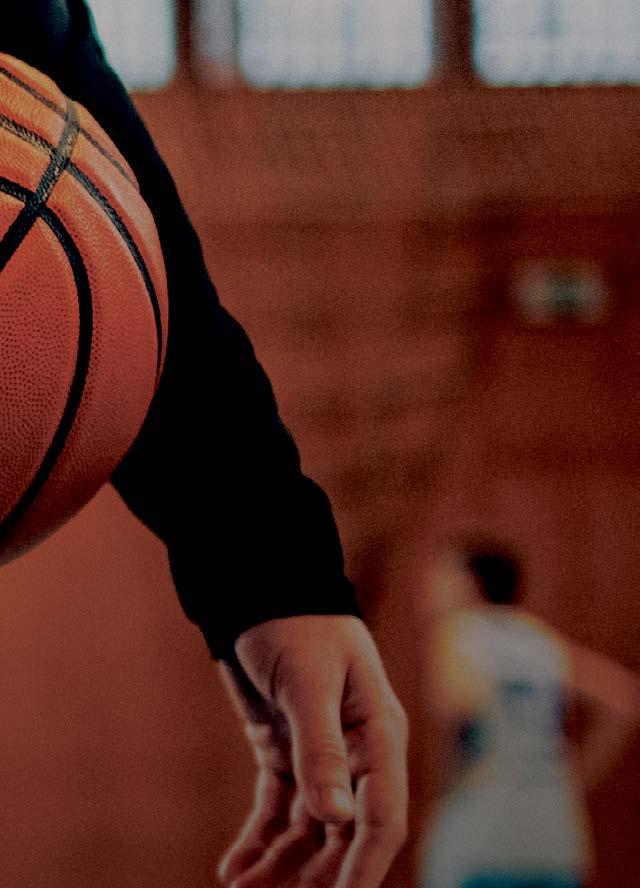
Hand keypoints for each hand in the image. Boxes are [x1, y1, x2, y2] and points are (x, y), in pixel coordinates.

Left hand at [217, 615, 407, 887]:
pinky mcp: (285, 753)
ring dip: (280, 866)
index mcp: (378, 734)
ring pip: (308, 830)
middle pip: (345, 835)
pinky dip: (258, 839)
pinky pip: (276, 809)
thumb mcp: (308, 682)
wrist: (262, 593)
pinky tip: (235, 866)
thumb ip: (322, 749)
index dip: (363, 868)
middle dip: (317, 877)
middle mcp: (356, 753)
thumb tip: (337, 819)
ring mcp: (320, 756)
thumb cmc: (297, 625)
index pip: (382, 816)